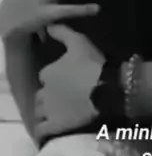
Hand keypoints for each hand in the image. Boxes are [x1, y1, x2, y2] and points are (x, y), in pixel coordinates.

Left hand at [34, 25, 104, 139]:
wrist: (107, 91)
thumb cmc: (93, 65)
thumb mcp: (80, 43)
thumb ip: (64, 33)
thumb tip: (49, 26)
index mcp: (48, 72)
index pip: (46, 75)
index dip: (57, 76)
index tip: (70, 77)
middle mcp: (43, 91)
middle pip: (42, 94)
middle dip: (51, 94)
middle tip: (69, 94)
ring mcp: (48, 111)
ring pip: (41, 112)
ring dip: (49, 111)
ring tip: (66, 109)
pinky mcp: (54, 127)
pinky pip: (43, 129)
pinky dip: (48, 127)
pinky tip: (61, 123)